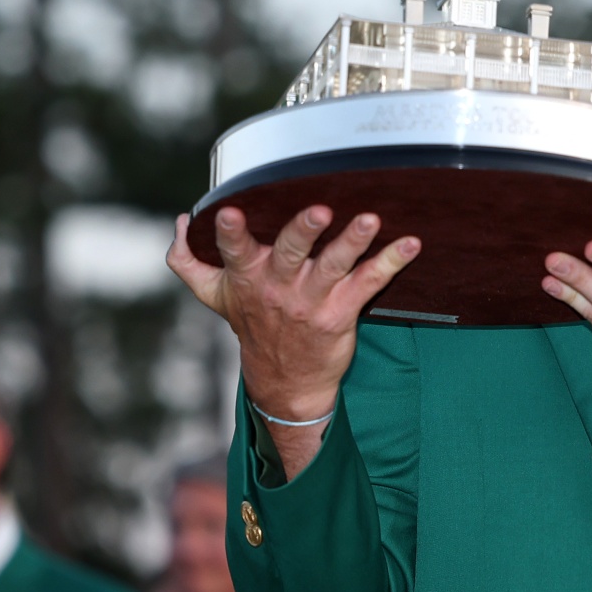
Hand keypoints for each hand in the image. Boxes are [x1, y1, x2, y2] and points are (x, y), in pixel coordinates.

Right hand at [168, 206, 419, 475]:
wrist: (284, 381)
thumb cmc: (252, 324)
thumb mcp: (213, 296)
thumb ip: (189, 261)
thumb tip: (181, 222)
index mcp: (247, 278)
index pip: (234, 251)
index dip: (230, 233)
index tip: (229, 212)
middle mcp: (280, 287)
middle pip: (289, 253)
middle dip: (303, 230)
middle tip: (319, 210)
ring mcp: (313, 300)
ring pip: (333, 265)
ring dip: (353, 241)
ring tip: (370, 219)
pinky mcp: (343, 311)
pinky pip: (370, 282)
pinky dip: (392, 262)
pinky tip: (410, 244)